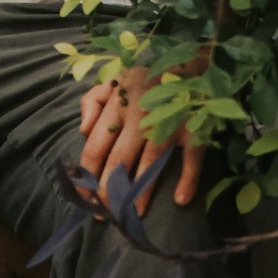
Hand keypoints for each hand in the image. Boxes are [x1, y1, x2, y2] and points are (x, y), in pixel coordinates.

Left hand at [78, 66, 202, 216]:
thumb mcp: (113, 80)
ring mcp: (168, 124)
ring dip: (139, 194)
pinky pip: (192, 159)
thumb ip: (91, 102)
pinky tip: (180, 200)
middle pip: (119, 162)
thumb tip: (82, 131)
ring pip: (149, 165)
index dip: (86, 174)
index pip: (95, 146)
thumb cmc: (146, 77)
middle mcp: (140, 118)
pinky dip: (188, 180)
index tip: (83, 196)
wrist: (189, 61)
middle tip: (106, 215)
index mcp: (118, 107)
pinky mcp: (194, 130)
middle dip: (109, 192)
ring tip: (131, 216)